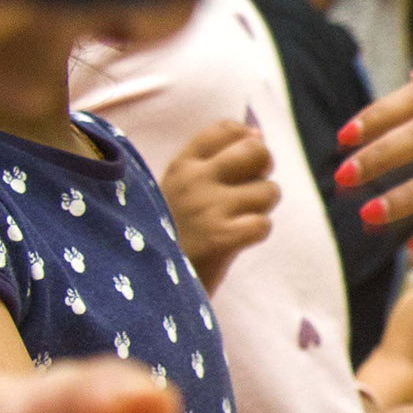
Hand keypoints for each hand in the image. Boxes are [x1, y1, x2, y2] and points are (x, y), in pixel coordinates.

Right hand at [157, 119, 276, 292]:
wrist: (143, 282)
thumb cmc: (172, 233)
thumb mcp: (181, 189)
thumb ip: (216, 161)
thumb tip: (257, 132)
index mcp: (183, 164)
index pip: (228, 129)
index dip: (248, 142)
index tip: (242, 165)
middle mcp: (194, 179)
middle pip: (257, 151)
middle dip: (264, 171)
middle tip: (248, 193)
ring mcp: (207, 207)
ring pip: (269, 191)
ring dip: (262, 209)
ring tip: (236, 222)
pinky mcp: (219, 238)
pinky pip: (263, 224)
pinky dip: (256, 233)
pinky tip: (236, 240)